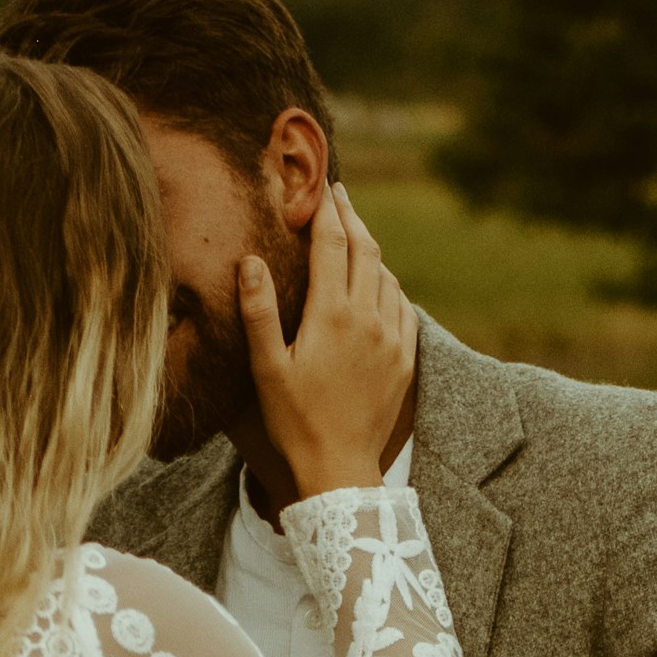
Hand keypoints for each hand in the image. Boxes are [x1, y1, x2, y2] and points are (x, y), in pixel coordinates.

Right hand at [243, 186, 417, 500]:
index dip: (325, 209)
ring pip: (386, 275)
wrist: (341, 469)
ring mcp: (392, 338)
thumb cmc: (295, 422)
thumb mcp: (266, 367)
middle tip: (338, 195)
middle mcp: (368, 318)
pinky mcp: (405, 358)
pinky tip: (379, 283)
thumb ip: (258, 310)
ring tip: (354, 235)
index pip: (331, 243)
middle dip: (351, 216)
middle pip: (364, 249)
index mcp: (332, 315)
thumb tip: (251, 260)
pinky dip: (388, 284)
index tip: (320, 186)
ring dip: (370, 249)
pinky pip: (403, 306)